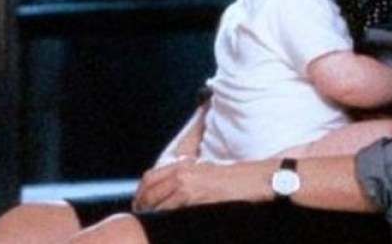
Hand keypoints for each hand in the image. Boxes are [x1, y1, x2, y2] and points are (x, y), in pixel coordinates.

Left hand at [133, 157, 264, 211]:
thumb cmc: (232, 177)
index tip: (138, 203)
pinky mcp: (195, 198)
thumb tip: (172, 191)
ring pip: (157, 202)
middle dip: (141, 205)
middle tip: (140, 217)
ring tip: (149, 224)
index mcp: (182, 165)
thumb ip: (186, 176)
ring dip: (150, 214)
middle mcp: (181, 173)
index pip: (150, 177)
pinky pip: (171, 210)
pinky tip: (164, 226)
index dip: (140, 192)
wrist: (252, 179)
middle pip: (149, 190)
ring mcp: (187, 186)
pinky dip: (164, 217)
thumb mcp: (205, 169)